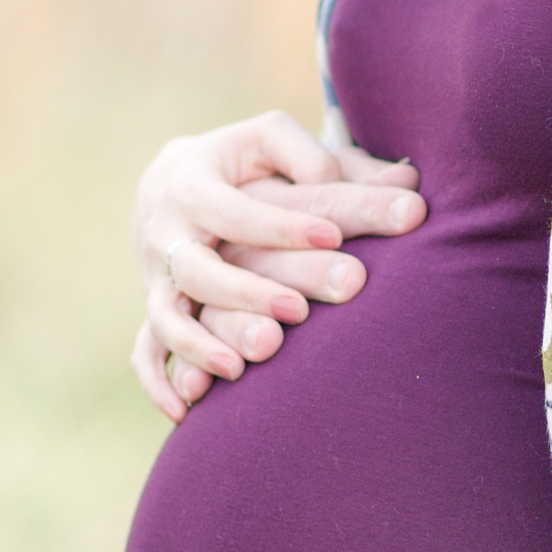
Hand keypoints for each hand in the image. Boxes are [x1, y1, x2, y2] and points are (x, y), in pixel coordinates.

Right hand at [130, 111, 426, 422]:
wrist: (174, 182)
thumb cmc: (245, 161)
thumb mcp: (273, 141)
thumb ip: (327, 159)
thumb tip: (405, 182)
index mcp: (196, 184)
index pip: (239, 210)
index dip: (285, 225)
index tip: (335, 237)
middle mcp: (167, 233)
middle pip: (200, 270)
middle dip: (249, 292)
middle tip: (301, 311)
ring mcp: (157, 277)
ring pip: (169, 316)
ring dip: (204, 344)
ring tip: (249, 364)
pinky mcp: (158, 310)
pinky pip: (146, 352)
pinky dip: (161, 382)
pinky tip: (190, 410)